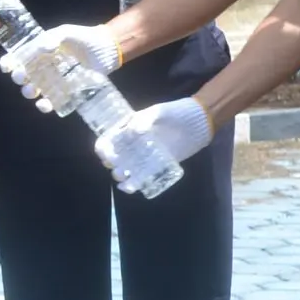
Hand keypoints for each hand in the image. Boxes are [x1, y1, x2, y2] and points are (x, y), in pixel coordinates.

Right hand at [0, 23, 120, 113]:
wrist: (106, 49)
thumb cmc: (84, 38)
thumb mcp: (66, 32)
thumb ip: (52, 38)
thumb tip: (43, 49)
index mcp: (38, 52)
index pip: (17, 58)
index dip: (9, 63)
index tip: (7, 66)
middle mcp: (42, 67)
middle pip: (22, 76)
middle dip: (18, 77)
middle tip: (21, 76)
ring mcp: (52, 81)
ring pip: (33, 91)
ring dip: (28, 92)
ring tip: (32, 90)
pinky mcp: (64, 93)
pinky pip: (50, 102)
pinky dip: (44, 106)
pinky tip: (44, 104)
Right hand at [93, 97, 212, 183]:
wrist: (196, 124)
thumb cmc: (174, 113)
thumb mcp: (157, 112)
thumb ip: (144, 120)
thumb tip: (132, 132)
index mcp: (126, 129)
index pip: (107, 140)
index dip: (103, 148)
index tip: (107, 153)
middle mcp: (131, 145)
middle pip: (112, 158)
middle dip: (111, 163)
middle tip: (118, 163)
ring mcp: (142, 158)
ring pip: (123, 171)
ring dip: (119, 176)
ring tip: (124, 177)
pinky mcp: (154, 168)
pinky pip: (138, 179)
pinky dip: (131, 186)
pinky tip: (130, 187)